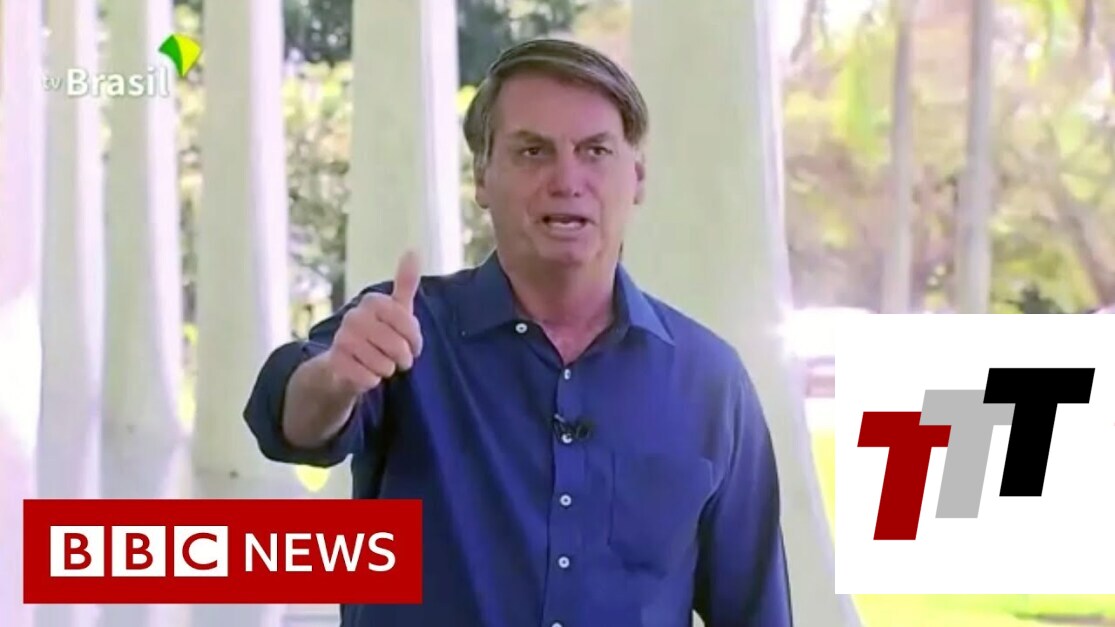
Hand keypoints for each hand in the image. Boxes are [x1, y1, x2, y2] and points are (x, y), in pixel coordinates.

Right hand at [323, 250, 423, 394]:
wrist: (344, 363)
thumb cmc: (378, 334)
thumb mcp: (396, 309)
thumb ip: (405, 283)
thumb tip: (413, 250)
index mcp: (372, 302)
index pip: (408, 324)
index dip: (416, 339)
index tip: (414, 344)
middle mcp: (353, 316)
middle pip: (397, 346)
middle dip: (404, 358)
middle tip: (399, 359)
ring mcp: (341, 339)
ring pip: (384, 365)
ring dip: (388, 370)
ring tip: (382, 365)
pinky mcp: (335, 364)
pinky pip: (368, 379)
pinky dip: (373, 381)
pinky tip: (366, 375)